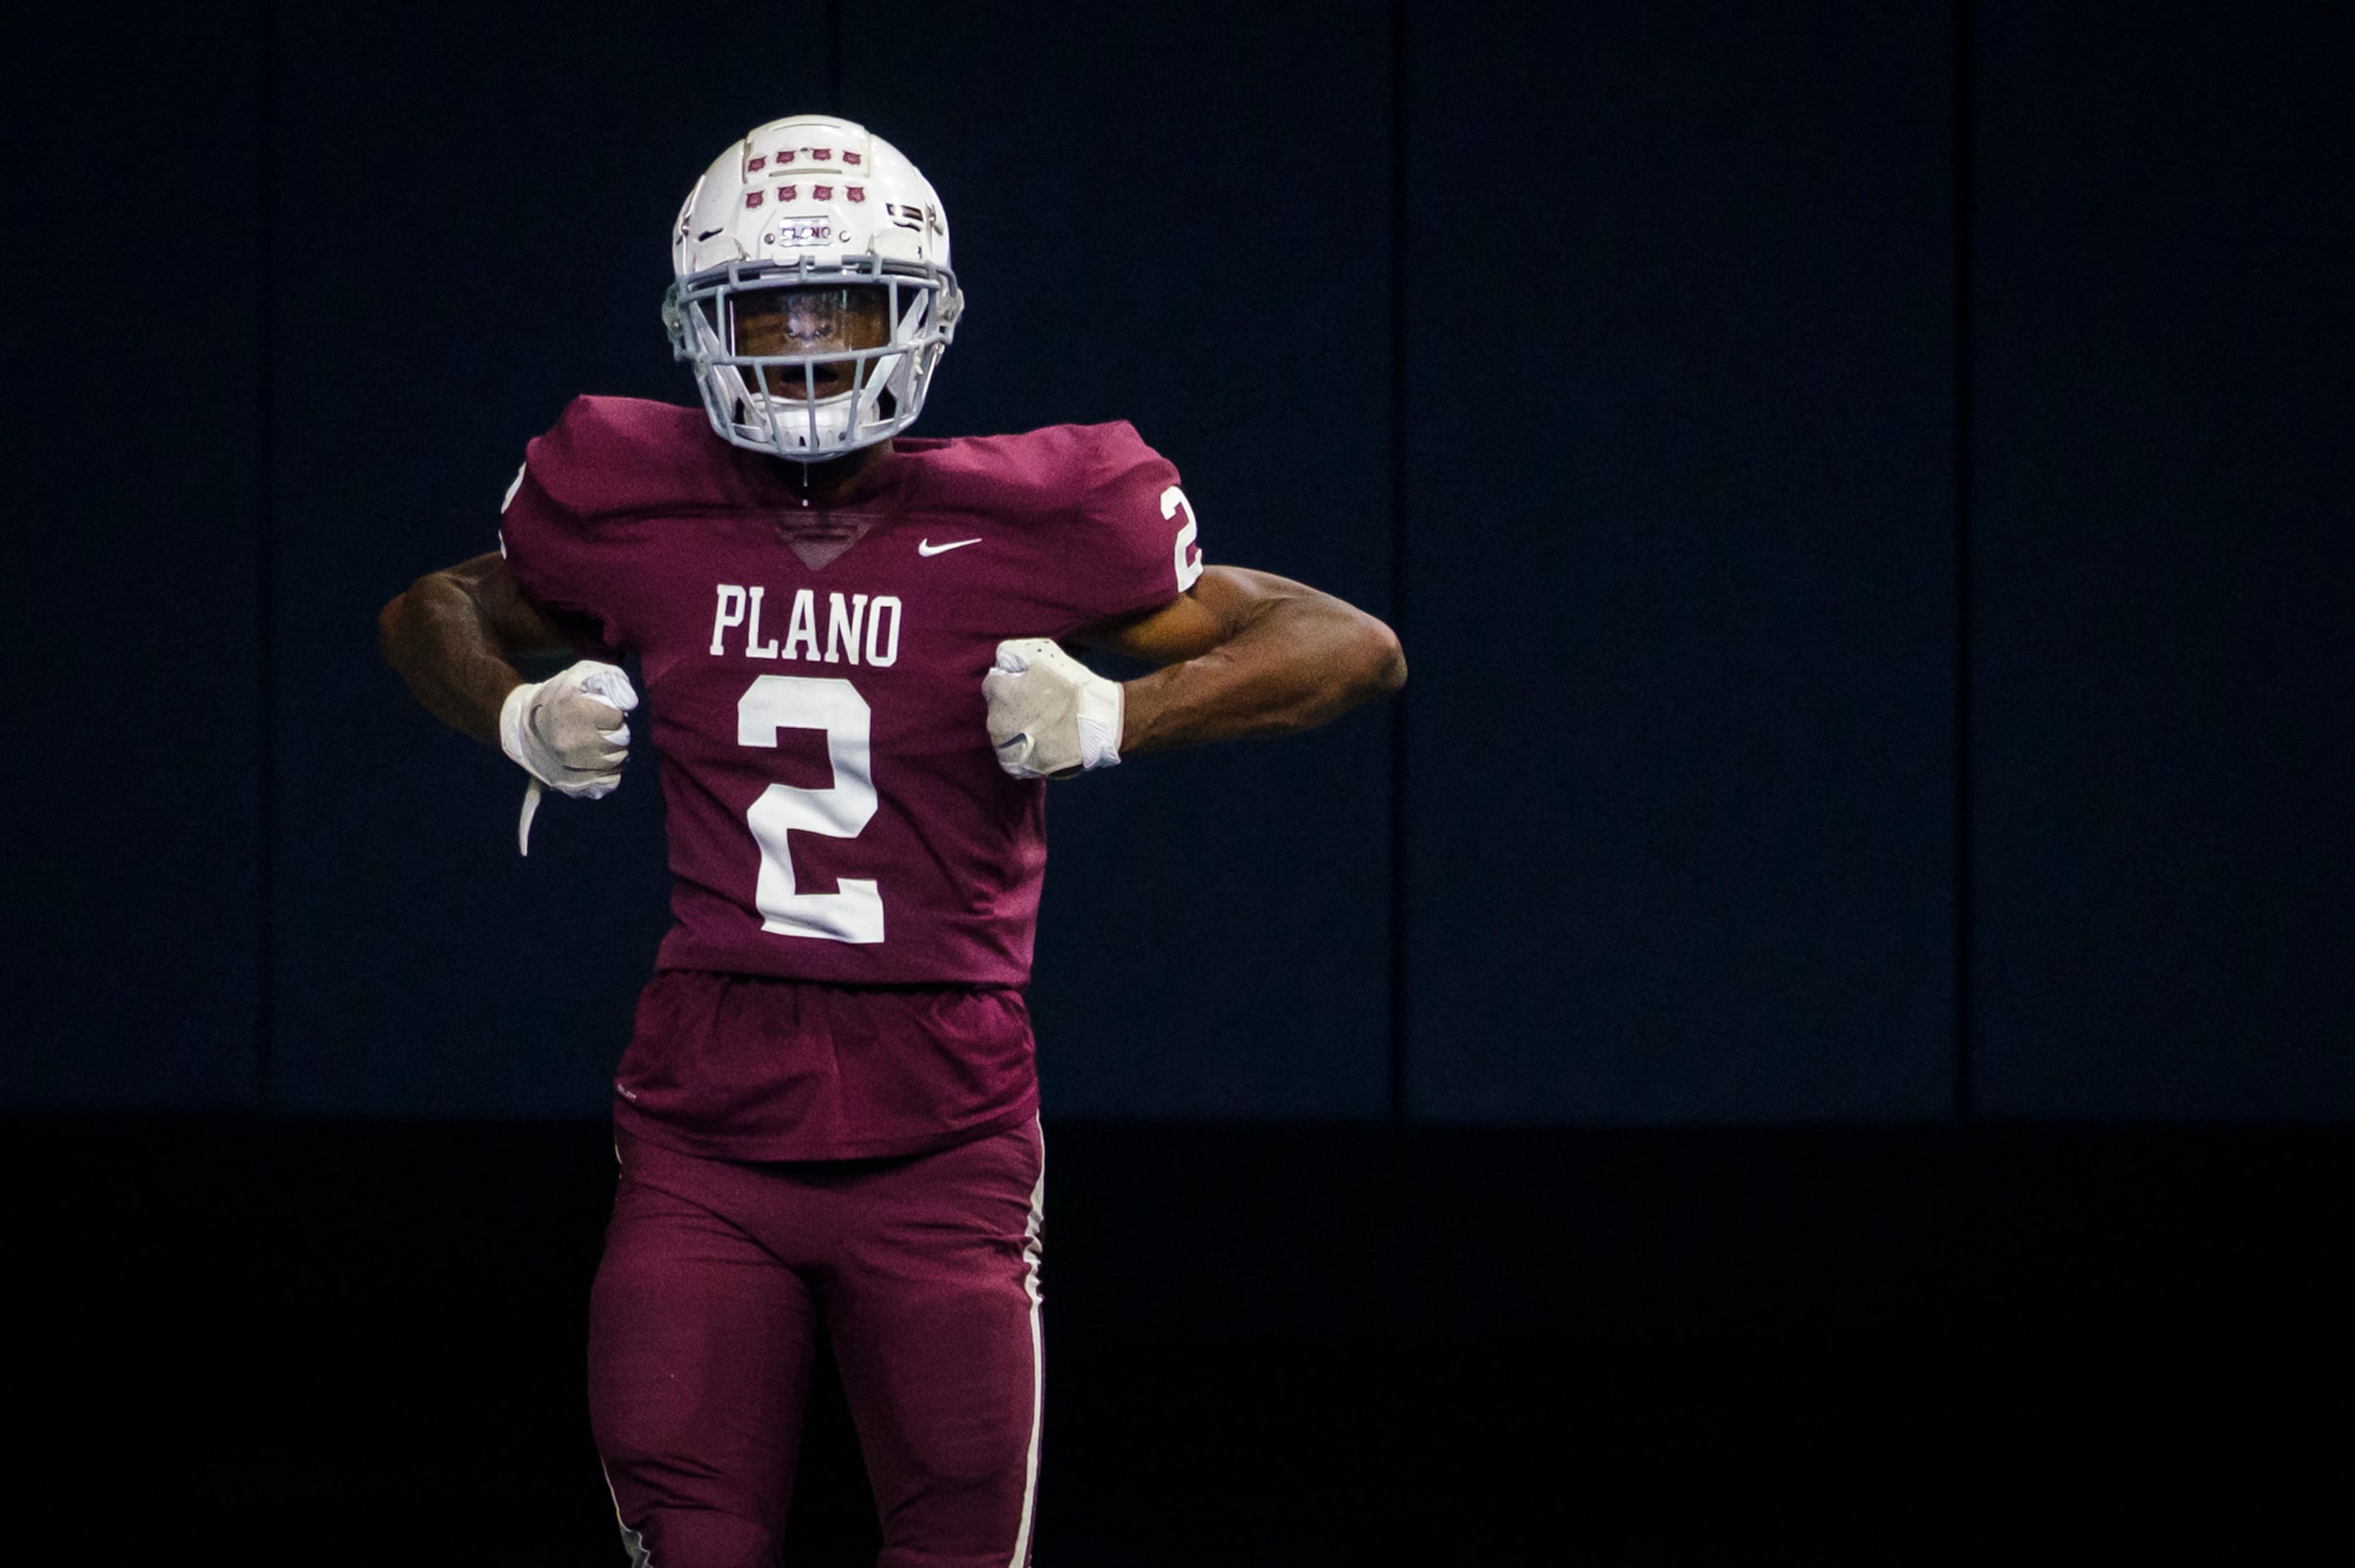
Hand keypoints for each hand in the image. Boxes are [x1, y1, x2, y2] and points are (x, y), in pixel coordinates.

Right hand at [499, 661, 638, 797]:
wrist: (522, 726)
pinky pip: (609, 782)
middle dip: (616, 734)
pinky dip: (608, 772)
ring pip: (617, 763)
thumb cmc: (561, 697)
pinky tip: (595, 761)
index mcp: (572, 711)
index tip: (600, 712)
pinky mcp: (572, 785)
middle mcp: (570, 742)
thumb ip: (612, 682)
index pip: (617, 718)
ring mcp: (570, 767)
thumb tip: (630, 703)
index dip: (613, 714)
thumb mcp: (583, 676)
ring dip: (614, 752)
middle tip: (600, 728)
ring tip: (596, 742)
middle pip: (620, 743)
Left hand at [983, 638, 1122, 778]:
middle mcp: (994, 720)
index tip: (1027, 686)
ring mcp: (1004, 745)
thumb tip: (1003, 659)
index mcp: (999, 692)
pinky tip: (1039, 742)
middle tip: (1039, 706)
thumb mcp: (1043, 657)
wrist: (1097, 724)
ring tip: (1042, 726)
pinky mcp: (1016, 764)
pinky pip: (1010, 754)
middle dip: (1012, 706)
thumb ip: (1016, 654)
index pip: (992, 683)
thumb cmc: (1072, 688)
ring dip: (1015, 728)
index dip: (1011, 683)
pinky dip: (1021, 749)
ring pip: (1002, 732)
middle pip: (996, 709)